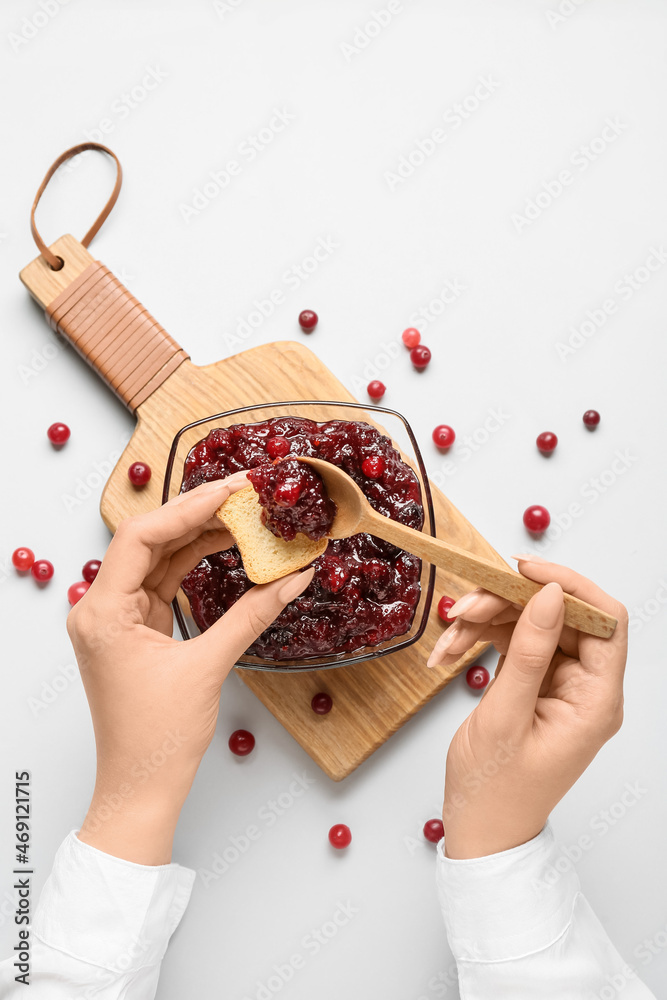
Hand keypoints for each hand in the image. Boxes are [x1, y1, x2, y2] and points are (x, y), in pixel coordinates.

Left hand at [67, 474, 313, 864]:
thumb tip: (294, 578)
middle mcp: (100, 608)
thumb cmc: (159, 739)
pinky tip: (226, 546)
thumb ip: (251, 615)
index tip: (231, 491)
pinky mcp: (134, 629)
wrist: (140, 788)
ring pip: (158, 558)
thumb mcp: (208, 668)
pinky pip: (163, 582)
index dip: (188, 508)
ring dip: (199, 536)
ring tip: (243, 514)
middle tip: (244, 493)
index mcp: (102, 613)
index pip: (141, 538)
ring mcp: (116, 618)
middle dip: (197, 514)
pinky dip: (194, 564)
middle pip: (148, 541)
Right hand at [428, 557, 627, 859]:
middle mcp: (585, 688)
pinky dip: (477, 640)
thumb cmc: (495, 790)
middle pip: (558, 616)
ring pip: (529, 624)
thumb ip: (529, 651)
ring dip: (484, 622)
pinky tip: (446, 652)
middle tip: (463, 607)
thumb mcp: (506, 717)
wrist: (479, 830)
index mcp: (596, 701)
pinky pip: (510, 643)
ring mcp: (558, 685)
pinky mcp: (533, 684)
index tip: (522, 569)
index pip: (604, 621)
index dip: (568, 585)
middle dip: (507, 604)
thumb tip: (550, 594)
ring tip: (447, 638)